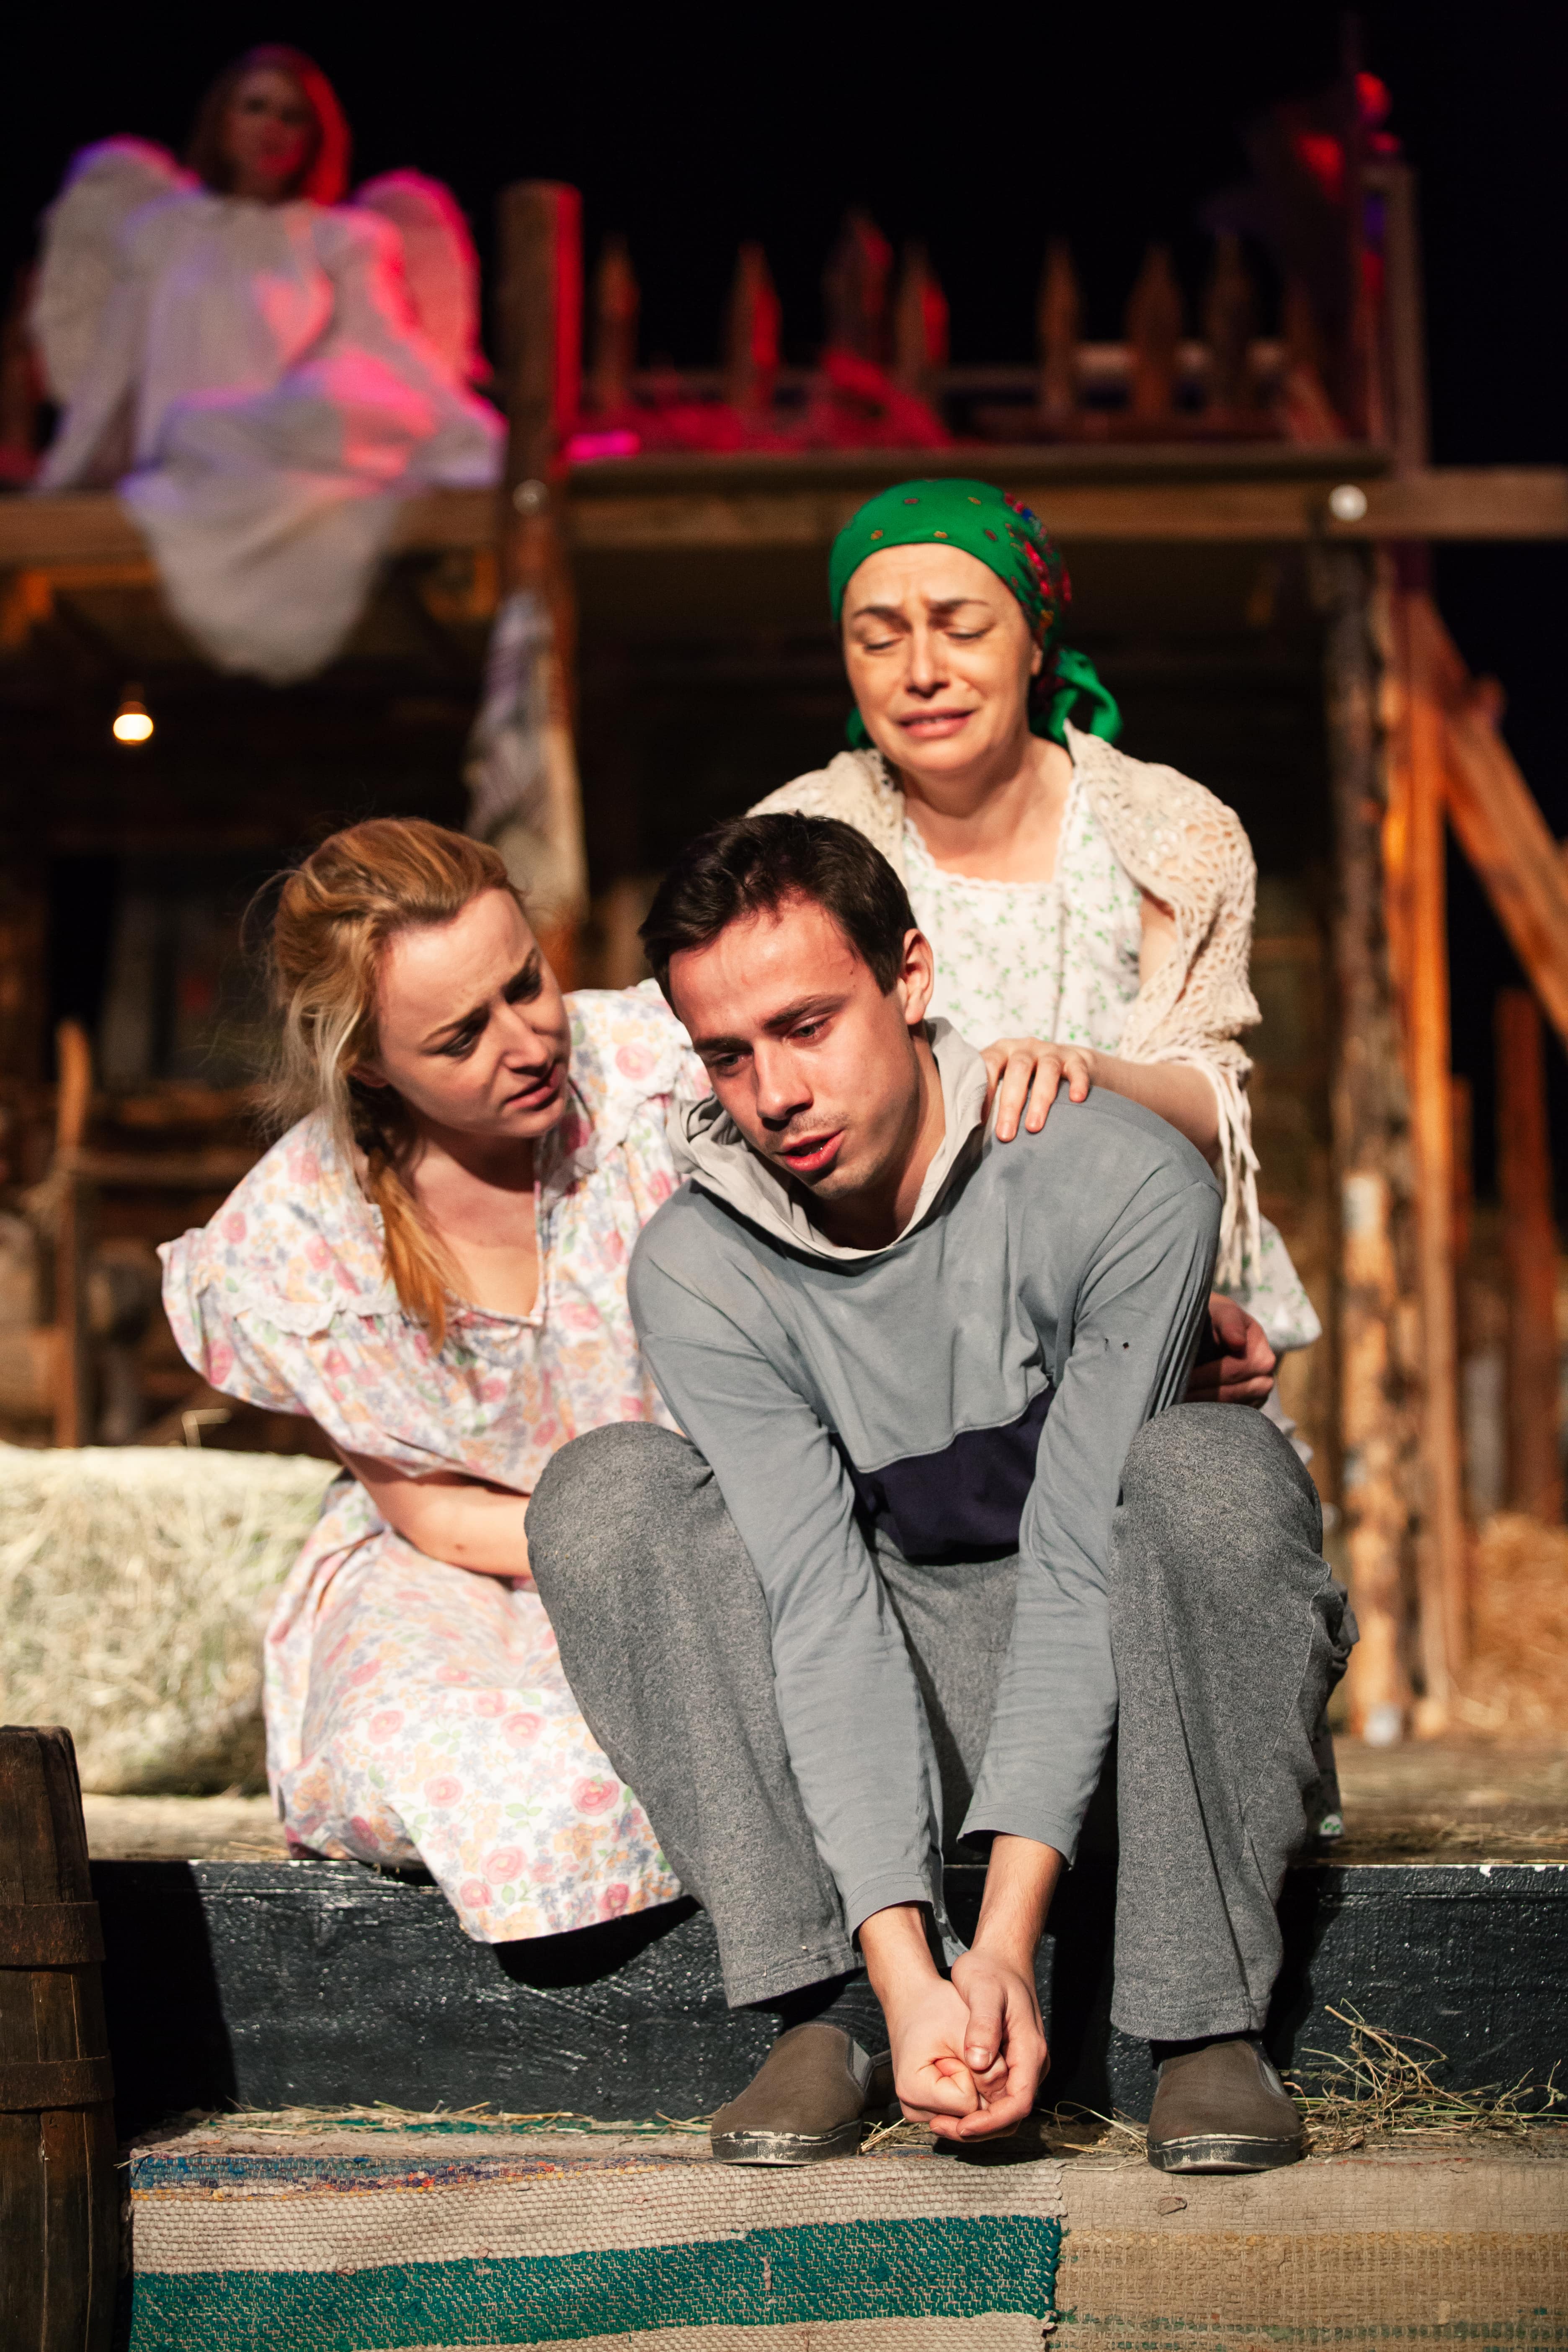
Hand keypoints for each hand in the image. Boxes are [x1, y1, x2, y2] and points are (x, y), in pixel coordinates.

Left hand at [943, 1948, 1048, 2139]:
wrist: (1001, 1957)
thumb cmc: (991, 1970)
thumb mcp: (984, 1991)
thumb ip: (983, 2025)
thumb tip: (979, 2062)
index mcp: (1030, 2051)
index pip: (1019, 2103)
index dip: (992, 2121)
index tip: (963, 2126)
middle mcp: (1031, 2064)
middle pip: (1012, 2114)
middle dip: (980, 2129)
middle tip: (943, 2129)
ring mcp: (1022, 2065)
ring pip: (1004, 2108)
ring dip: (977, 2122)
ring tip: (942, 2123)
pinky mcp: (1009, 2063)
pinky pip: (997, 2096)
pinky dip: (976, 2108)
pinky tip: (949, 2106)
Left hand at [980, 1038, 1095, 1141]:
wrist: (1067, 1062)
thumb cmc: (1025, 1081)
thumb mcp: (1004, 1081)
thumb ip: (989, 1097)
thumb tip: (968, 1133)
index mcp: (1002, 1051)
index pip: (988, 1065)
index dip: (983, 1091)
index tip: (978, 1122)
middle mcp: (1025, 1048)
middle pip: (1017, 1071)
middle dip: (1010, 1105)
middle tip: (1005, 1135)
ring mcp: (1051, 1051)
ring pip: (1046, 1071)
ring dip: (1039, 1100)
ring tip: (1034, 1127)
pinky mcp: (1075, 1059)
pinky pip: (1077, 1070)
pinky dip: (1077, 1084)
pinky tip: (1076, 1100)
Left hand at [1185, 1293, 1276, 1405]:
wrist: (1221, 1328)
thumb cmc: (1219, 1318)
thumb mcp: (1224, 1313)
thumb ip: (1229, 1323)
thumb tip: (1237, 1342)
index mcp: (1263, 1356)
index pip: (1231, 1372)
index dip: (1204, 1375)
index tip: (1180, 1377)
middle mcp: (1265, 1379)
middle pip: (1230, 1393)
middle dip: (1199, 1394)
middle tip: (1172, 1396)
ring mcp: (1258, 1397)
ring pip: (1228, 1408)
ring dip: (1202, 1407)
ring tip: (1175, 1405)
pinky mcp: (1247, 1407)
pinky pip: (1228, 1416)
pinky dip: (1208, 1414)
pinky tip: (1187, 1410)